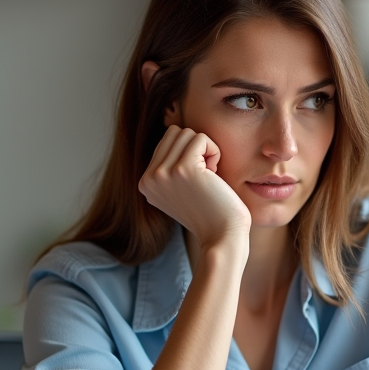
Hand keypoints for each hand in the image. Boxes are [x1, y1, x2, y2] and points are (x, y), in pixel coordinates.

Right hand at [138, 125, 250, 250]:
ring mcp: (164, 173)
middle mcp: (149, 178)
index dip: (188, 155)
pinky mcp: (184, 168)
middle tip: (205, 177)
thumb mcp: (179, 190)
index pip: (166, 142)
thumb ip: (169, 167)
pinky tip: (215, 176)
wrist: (223, 237)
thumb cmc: (211, 212)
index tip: (196, 181)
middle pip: (174, 133)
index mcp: (145, 183)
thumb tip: (174, 132)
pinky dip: (215, 152)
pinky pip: (201, 138)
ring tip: (209, 177)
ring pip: (187, 133)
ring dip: (205, 150)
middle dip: (195, 149)